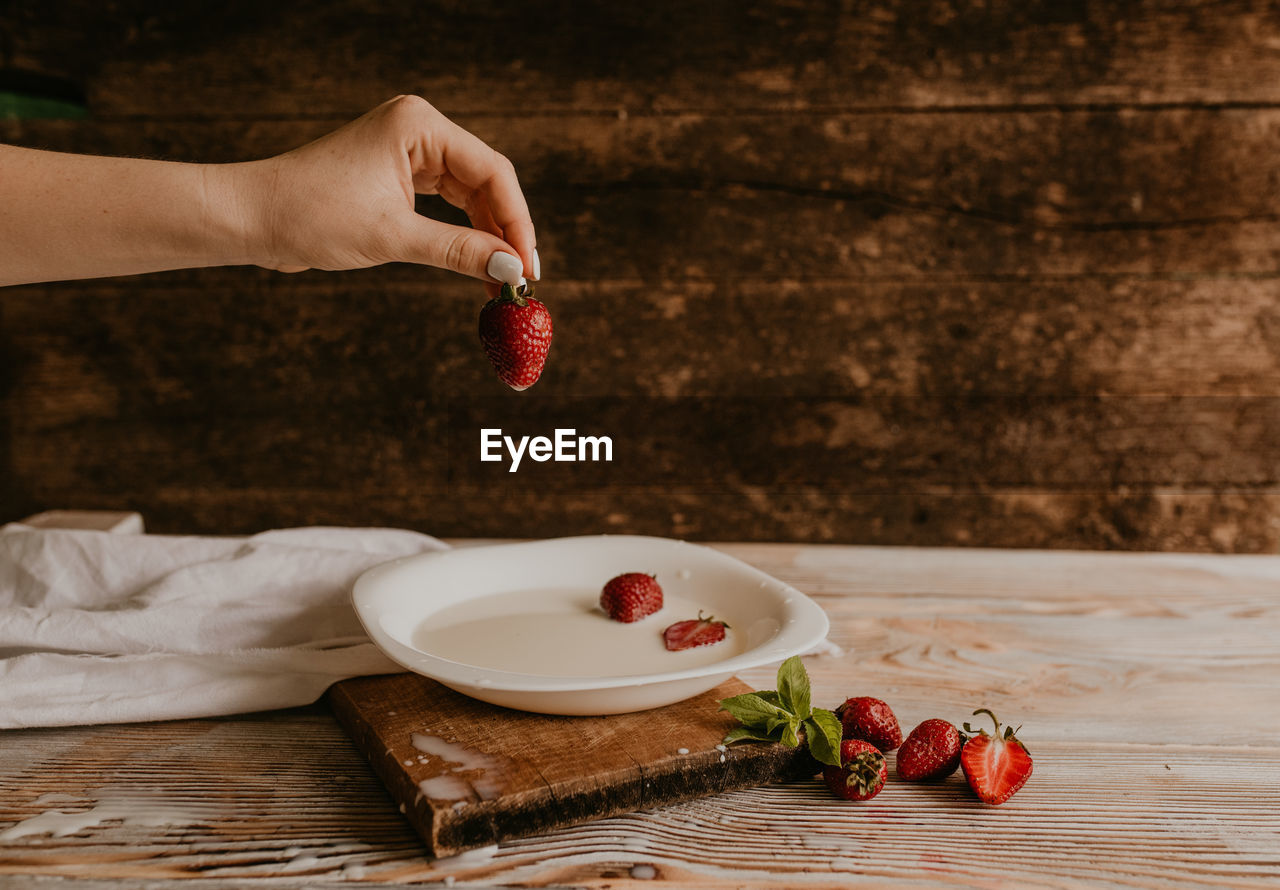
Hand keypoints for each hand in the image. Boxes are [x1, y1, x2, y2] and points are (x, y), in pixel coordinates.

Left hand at [246, 95, 538, 289]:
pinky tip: (479, 264)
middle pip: (487, 182)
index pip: (492, 172)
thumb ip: (458, 251)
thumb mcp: (391, 237)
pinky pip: (448, 204)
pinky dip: (464, 235)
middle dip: (506, 232)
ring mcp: (409, 151)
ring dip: (488, 237)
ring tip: (503, 280)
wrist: (251, 217)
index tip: (529, 268)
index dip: (518, 223)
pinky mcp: (399, 175)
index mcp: (419, 125)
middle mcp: (418, 129)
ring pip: (471, 196)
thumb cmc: (309, 214)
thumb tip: (511, 270)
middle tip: (523, 280)